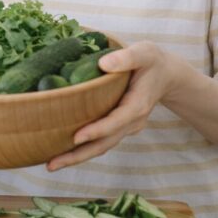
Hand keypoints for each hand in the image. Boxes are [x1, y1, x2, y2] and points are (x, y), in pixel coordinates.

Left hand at [46, 41, 179, 170]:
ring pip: (101, 146)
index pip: (116, 122)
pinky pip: (100, 141)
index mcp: (137, 105)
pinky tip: (61, 151)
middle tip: (51, 165)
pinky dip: (82, 149)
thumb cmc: (152, 61)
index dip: (97, 131)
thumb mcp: (144, 53)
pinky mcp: (118, 127)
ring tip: (51, 164)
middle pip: (104, 143)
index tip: (76, 138)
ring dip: (77, 157)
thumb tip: (103, 64)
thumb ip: (126, 58)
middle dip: (78, 155)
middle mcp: (131, 122)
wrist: (167, 76)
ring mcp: (125, 127)